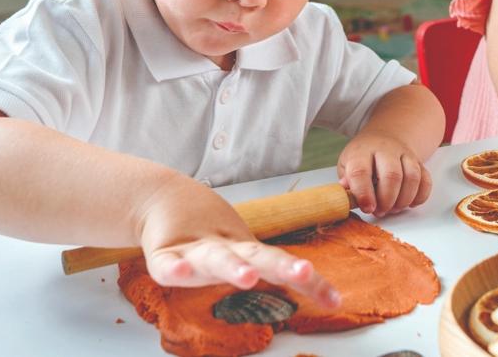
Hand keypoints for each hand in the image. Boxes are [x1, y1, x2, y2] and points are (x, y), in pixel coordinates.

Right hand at [135, 176, 339, 307]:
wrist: (163, 199)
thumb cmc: (207, 233)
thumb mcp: (244, 252)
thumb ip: (278, 270)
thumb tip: (327, 294)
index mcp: (244, 252)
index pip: (282, 266)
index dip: (309, 282)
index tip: (334, 299)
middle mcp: (224, 251)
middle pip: (256, 257)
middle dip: (282, 266)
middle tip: (303, 271)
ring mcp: (194, 253)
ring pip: (216, 259)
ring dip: (233, 267)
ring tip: (248, 276)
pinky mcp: (163, 256)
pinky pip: (166, 266)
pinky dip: (173, 268)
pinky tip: (178, 272)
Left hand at [337, 132, 432, 217]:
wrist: (385, 137)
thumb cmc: (363, 157)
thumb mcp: (347, 165)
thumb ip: (347, 182)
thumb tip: (347, 197)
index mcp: (362, 151)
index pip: (361, 171)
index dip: (364, 193)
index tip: (367, 208)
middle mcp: (385, 149)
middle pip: (392, 175)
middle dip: (387, 200)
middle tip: (380, 211)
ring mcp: (405, 154)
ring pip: (412, 177)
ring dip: (403, 199)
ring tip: (393, 209)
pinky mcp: (418, 162)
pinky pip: (426, 180)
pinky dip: (420, 196)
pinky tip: (409, 203)